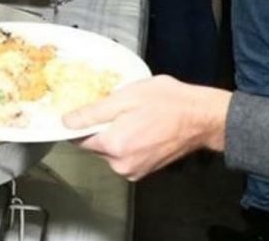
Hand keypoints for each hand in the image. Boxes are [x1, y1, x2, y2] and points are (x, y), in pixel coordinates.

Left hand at [62, 75, 230, 180]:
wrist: (201, 117)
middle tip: (111, 105)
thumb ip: (92, 112)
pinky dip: (125, 140)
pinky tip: (137, 124)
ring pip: (109, 149)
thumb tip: (66, 121)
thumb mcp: (124, 97)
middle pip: (94, 145)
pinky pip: (124, 154)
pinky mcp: (145, 169)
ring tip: (128, 113)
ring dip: (113, 132)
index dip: (78, 121)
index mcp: (115, 146)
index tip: (82, 108)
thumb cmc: (168, 103)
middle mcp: (122, 164)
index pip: (79, 139)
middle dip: (98, 126)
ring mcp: (135, 170)